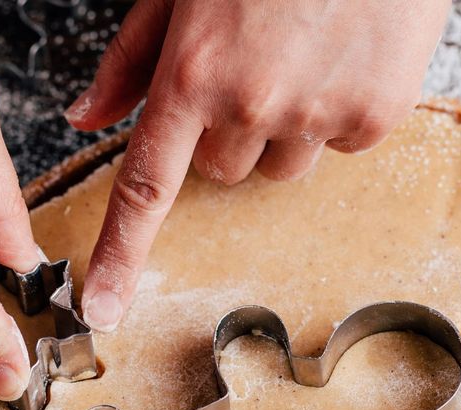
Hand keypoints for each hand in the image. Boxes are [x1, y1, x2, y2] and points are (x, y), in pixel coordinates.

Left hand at [66, 0, 450, 331]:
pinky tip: (346, 54)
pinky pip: (342, 144)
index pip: (146, 186)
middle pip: (223, 170)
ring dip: (286, 126)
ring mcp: (317, 114)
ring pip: (283, 164)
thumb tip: (86, 115)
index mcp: (193, 72)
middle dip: (230, 131)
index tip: (103, 306)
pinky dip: (341, 110)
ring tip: (305, 51)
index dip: (120, 254)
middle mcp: (251, 105)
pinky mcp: (374, 116)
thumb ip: (134, 57)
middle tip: (257, 62)